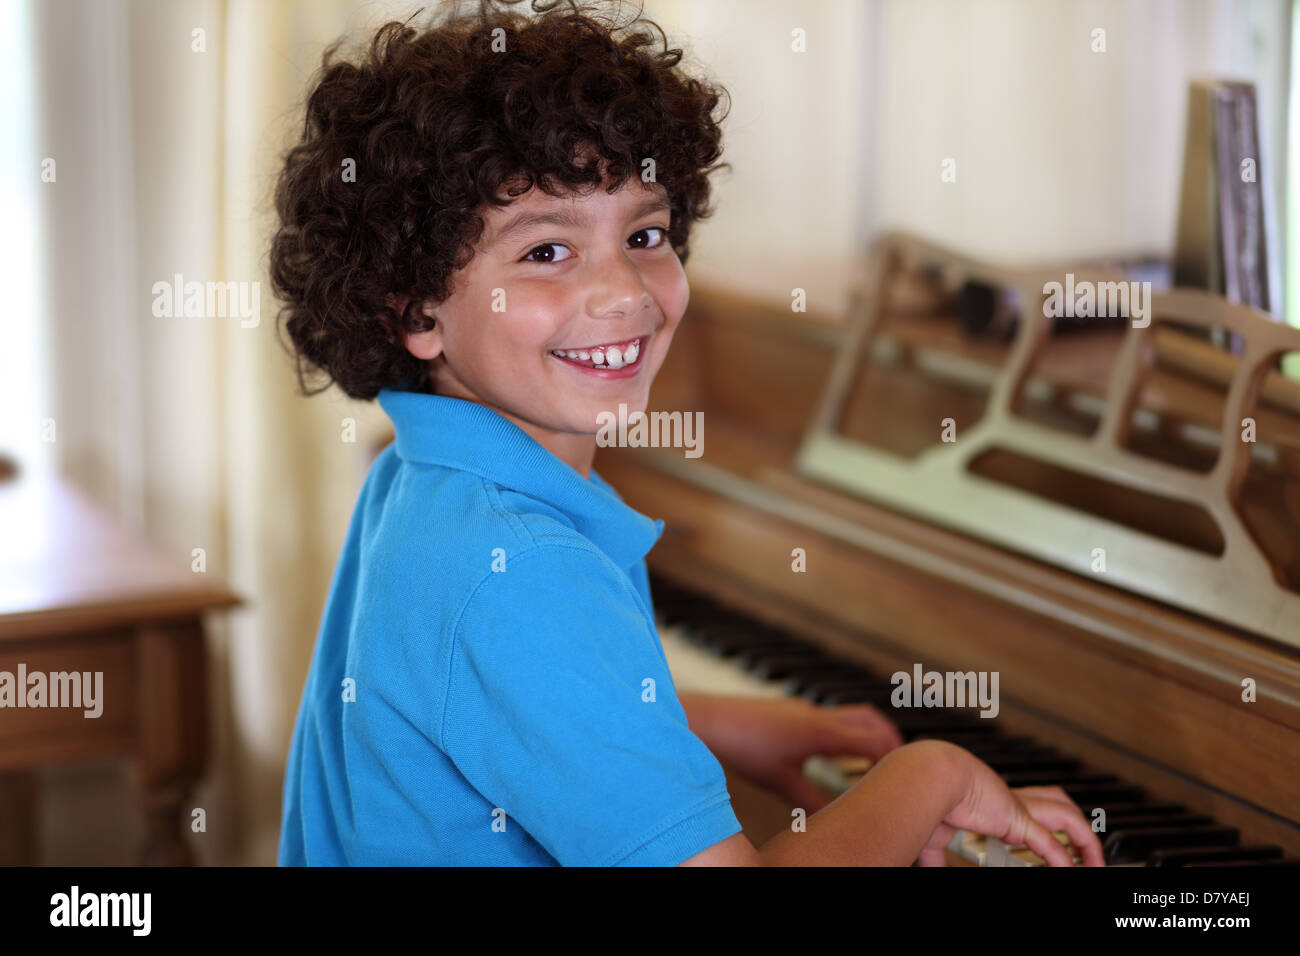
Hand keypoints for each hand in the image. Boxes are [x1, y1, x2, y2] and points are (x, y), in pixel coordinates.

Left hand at [682, 694, 902, 811]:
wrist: (713, 720)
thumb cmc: (743, 748)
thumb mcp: (781, 782)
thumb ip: (812, 800)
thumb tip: (835, 817)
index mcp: (821, 732)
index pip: (873, 740)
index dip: (894, 757)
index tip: (905, 774)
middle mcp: (818, 714)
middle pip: (871, 719)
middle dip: (891, 739)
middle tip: (900, 764)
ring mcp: (806, 709)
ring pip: (852, 714)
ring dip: (868, 732)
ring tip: (874, 758)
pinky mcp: (794, 709)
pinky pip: (832, 717)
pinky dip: (845, 731)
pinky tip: (835, 751)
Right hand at [917, 749, 1105, 866]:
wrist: (928, 777)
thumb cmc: (926, 794)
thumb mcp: (933, 832)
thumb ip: (935, 856)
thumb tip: (928, 869)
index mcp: (993, 801)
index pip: (1029, 806)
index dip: (1044, 820)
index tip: (1050, 845)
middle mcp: (1010, 800)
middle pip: (1057, 801)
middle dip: (1075, 821)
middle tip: (1085, 847)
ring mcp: (1017, 808)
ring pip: (1067, 815)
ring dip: (1086, 841)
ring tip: (1096, 864)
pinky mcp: (1017, 820)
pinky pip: (1050, 844)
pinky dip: (1065, 861)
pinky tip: (1073, 872)